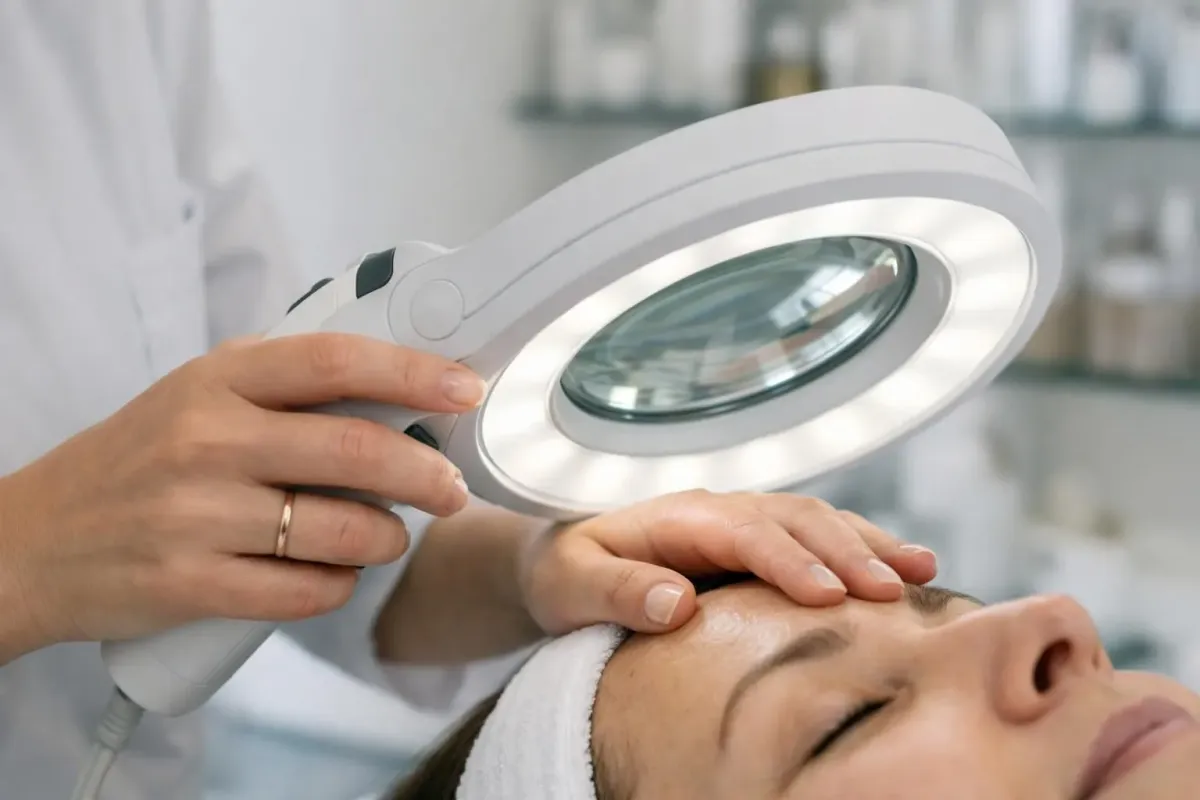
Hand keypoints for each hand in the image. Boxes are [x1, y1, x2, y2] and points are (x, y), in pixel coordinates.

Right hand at [0, 333, 484, 658]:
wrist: (34, 540)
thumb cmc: (137, 461)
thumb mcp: (198, 396)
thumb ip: (283, 388)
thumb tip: (397, 395)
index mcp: (217, 381)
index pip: (336, 362)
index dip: (415, 373)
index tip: (465, 389)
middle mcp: (209, 441)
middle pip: (358, 452)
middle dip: (428, 474)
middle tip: (452, 488)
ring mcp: (199, 517)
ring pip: (344, 531)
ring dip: (389, 538)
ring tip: (388, 535)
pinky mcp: (192, 586)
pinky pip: (306, 592)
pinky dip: (340, 585)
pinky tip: (337, 574)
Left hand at [518, 489, 936, 635]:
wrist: (560, 558)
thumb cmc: (564, 571)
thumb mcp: (569, 582)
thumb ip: (616, 589)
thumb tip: (676, 603)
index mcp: (679, 515)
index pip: (745, 531)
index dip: (789, 562)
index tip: (827, 598)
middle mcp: (720, 511)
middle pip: (795, 519)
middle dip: (847, 552)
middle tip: (891, 593)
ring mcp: (743, 523)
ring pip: (817, 521)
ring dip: (868, 544)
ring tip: (922, 573)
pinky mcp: (757, 545)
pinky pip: (816, 538)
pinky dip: (862, 549)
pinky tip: (904, 570)